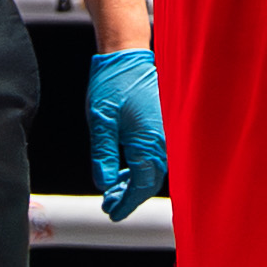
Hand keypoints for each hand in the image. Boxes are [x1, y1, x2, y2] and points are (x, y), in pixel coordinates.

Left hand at [87, 47, 166, 219]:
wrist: (128, 54)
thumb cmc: (113, 83)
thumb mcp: (100, 123)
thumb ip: (104, 157)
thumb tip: (106, 185)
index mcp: (148, 140)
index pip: (142, 185)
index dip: (126, 203)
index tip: (111, 212)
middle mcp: (163, 137)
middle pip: (151, 180)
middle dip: (130, 195)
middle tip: (109, 202)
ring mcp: (166, 129)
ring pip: (155, 167)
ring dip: (136, 181)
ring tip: (114, 185)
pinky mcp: (164, 122)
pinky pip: (157, 153)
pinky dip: (143, 166)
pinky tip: (127, 167)